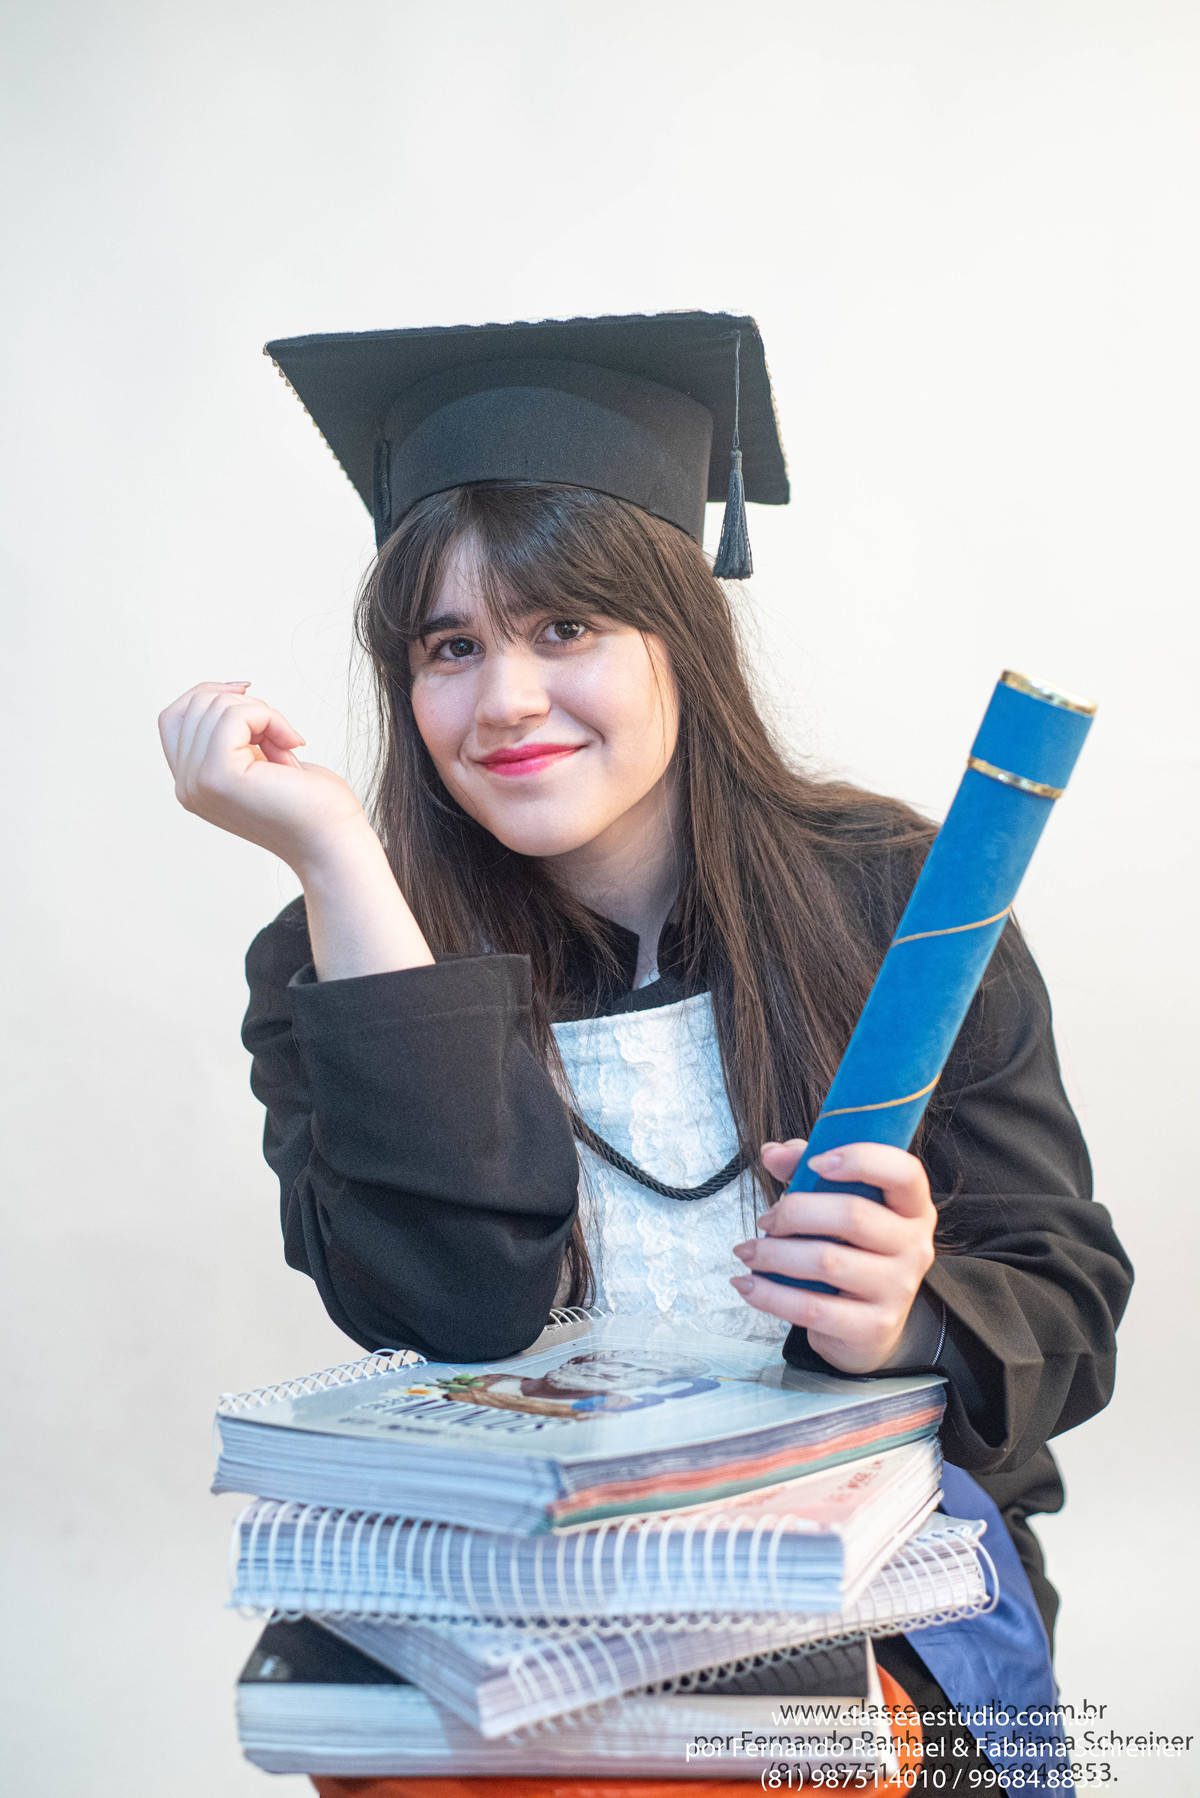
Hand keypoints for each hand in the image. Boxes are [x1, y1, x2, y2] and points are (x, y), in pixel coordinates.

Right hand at [158, 682, 370, 875]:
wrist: (333, 840)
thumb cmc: (310, 803)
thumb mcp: (260, 756)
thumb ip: (232, 735)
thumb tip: (229, 689)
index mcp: (192, 783)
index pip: (174, 718)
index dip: (209, 694)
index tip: (249, 695)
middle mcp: (186, 786)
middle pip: (195, 705)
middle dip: (245, 706)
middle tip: (280, 736)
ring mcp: (197, 783)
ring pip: (215, 706)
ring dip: (263, 713)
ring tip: (286, 746)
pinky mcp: (218, 776)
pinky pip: (234, 715)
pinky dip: (269, 717)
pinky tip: (290, 745)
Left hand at [730, 1139, 936, 1373]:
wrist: (867, 1326)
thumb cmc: (851, 1251)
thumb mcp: (838, 1204)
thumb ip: (806, 1169)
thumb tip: (772, 1153)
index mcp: (912, 1207)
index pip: (903, 1172)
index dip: (860, 1159)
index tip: (816, 1162)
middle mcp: (915, 1246)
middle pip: (852, 1215)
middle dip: (794, 1212)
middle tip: (766, 1221)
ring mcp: (898, 1289)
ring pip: (826, 1261)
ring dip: (773, 1254)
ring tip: (749, 1251)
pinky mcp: (873, 1327)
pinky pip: (812, 1307)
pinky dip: (770, 1294)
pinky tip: (748, 1285)